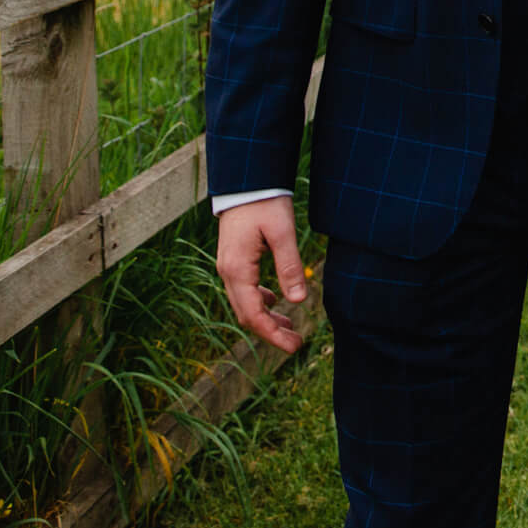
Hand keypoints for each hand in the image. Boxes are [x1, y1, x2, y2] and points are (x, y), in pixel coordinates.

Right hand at [215, 196, 307, 351]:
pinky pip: (244, 289)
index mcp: (237, 269)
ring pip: (244, 303)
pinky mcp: (233, 259)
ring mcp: (228, 266)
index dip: (272, 334)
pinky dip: (260, 301)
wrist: (246, 181)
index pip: (253, 314)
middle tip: (295, 343)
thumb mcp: (282, 232)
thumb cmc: (265, 202)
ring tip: (290, 327)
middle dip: (270, 332)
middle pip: (246, 313)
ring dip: (266, 318)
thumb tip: (300, 300)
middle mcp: (227, 272)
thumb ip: (289, 266)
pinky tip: (276, 302)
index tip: (293, 347)